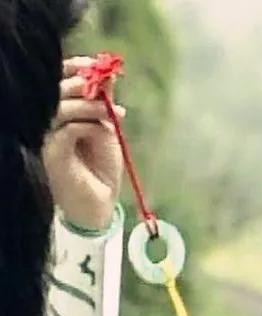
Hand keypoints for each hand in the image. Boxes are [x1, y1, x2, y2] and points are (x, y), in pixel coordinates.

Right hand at [44, 56, 126, 229]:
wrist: (99, 202)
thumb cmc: (101, 166)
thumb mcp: (107, 130)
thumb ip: (104, 105)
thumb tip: (108, 76)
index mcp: (61, 113)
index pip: (58, 81)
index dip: (74, 68)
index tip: (96, 64)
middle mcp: (49, 123)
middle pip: (57, 91)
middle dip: (83, 84)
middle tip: (104, 89)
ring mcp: (47, 138)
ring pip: (61, 108)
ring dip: (89, 105)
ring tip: (111, 112)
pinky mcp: (52, 154)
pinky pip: (66, 131)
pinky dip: (87, 126)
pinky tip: (103, 131)